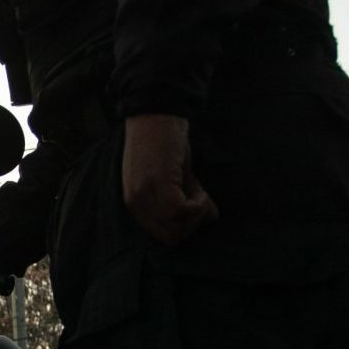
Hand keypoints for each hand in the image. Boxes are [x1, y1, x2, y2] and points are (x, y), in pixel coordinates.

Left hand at [122, 113, 216, 246]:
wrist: (157, 111)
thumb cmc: (166, 139)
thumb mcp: (177, 174)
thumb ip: (189, 197)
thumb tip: (213, 217)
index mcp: (136, 203)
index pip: (162, 236)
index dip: (185, 225)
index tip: (195, 203)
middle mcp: (136, 203)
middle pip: (170, 238)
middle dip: (192, 224)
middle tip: (200, 198)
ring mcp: (145, 195)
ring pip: (177, 228)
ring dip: (196, 213)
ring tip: (198, 189)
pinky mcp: (157, 184)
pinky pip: (183, 211)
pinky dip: (198, 204)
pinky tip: (200, 188)